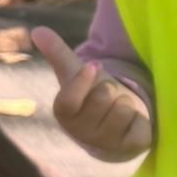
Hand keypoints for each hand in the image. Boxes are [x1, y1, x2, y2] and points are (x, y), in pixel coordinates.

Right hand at [31, 26, 151, 161]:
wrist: (117, 121)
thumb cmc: (93, 94)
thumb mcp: (77, 72)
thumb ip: (57, 52)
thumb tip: (37, 30)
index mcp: (64, 114)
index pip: (68, 101)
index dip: (82, 81)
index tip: (94, 66)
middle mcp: (82, 133)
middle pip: (103, 97)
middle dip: (110, 89)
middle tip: (108, 96)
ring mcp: (106, 142)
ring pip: (122, 108)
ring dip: (126, 101)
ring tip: (119, 107)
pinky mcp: (129, 146)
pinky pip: (139, 123)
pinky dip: (139, 116)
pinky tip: (132, 120)